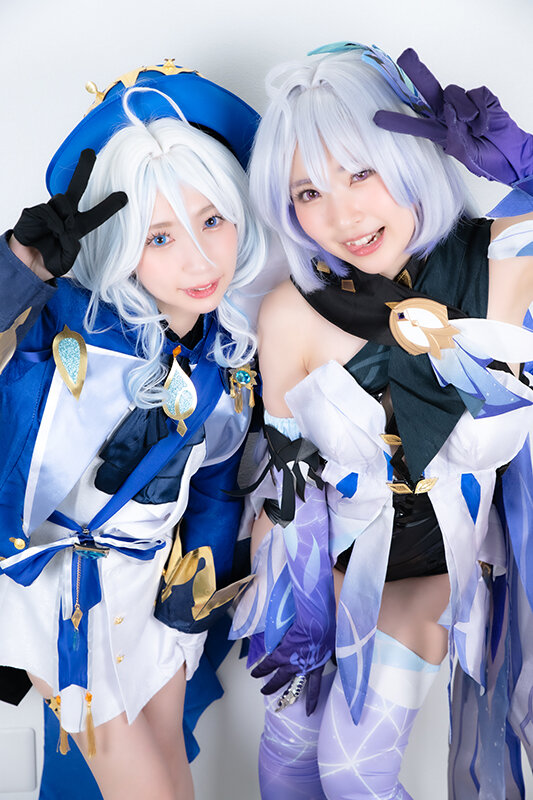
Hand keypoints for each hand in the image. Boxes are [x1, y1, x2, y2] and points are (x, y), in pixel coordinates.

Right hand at [12, 149, 127, 276]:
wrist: (25, 266)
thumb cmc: (47, 261)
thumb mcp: (65, 261)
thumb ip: (71, 247)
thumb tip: (67, 229)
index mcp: (75, 227)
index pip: (95, 215)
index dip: (109, 206)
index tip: (124, 197)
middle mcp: (63, 216)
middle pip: (75, 188)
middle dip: (83, 170)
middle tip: (90, 153)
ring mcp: (47, 212)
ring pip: (63, 202)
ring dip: (65, 216)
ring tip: (58, 233)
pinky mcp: (33, 212)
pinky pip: (48, 213)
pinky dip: (51, 223)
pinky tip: (46, 233)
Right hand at [251, 619, 332, 714]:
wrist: (316, 624)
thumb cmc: (326, 629)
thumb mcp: (329, 644)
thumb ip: (325, 651)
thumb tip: (327, 650)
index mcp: (317, 667)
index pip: (315, 688)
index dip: (312, 700)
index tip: (309, 712)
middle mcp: (304, 668)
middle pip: (293, 686)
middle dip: (288, 695)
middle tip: (282, 703)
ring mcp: (292, 663)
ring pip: (279, 678)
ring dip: (270, 685)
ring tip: (264, 691)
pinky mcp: (282, 655)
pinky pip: (269, 664)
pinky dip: (261, 669)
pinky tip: (254, 674)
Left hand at [373, 48, 532, 185]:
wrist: (509, 154)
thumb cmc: (485, 158)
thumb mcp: (466, 155)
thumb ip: (455, 138)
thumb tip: (450, 115)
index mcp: (438, 131)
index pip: (414, 123)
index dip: (397, 120)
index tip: (377, 118)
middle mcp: (447, 114)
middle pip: (429, 91)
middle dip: (417, 73)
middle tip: (405, 58)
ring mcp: (464, 103)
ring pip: (453, 95)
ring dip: (463, 112)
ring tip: (475, 128)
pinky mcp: (481, 97)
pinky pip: (475, 97)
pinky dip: (481, 112)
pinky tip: (485, 123)